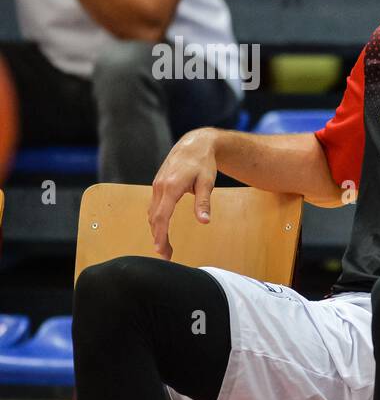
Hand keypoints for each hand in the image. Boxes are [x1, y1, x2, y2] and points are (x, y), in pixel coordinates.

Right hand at [149, 128, 218, 258]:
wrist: (195, 144)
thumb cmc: (203, 163)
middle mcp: (160, 187)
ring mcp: (157, 185)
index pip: (162, 217)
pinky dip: (156, 220)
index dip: (161, 236)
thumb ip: (204, 203)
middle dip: (158, 238)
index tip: (161, 250)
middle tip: (166, 255)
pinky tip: (162, 229)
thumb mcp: (207, 182)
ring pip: (152, 213)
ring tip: (165, 247)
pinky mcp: (158, 185)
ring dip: (156, 231)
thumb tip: (204, 222)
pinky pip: (154, 206)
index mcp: (171, 187)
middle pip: (155, 218)